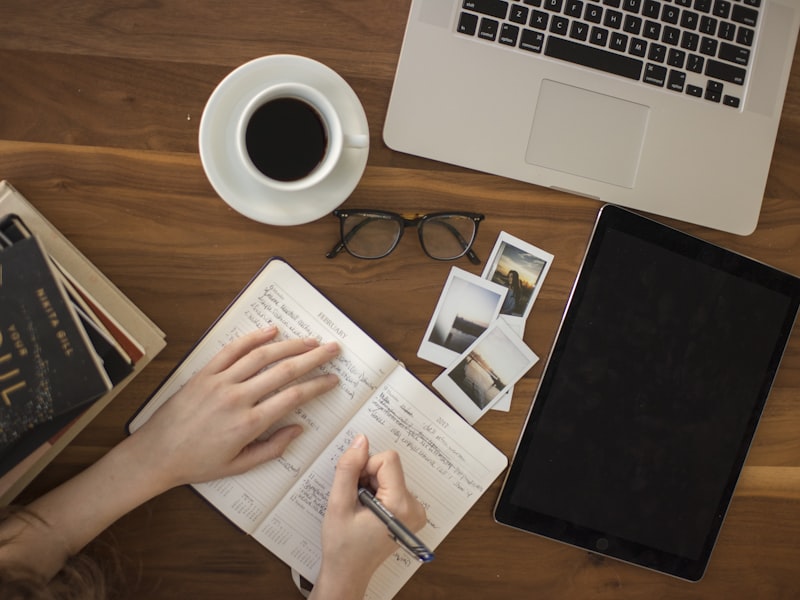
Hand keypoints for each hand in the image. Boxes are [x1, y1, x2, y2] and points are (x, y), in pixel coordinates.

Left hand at [131, 326, 339, 489]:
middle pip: (284, 370)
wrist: (156, 454)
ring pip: (262, 356)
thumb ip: (272, 448)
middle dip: (313, 358)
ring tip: (310, 340)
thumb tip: (298, 429)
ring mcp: (220, 382)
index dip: (317, 386)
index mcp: (249, 424)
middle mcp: (237, 398)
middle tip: (332, 349)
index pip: (293, 397)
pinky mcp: (205, 373)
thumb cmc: (197, 463)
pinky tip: (271, 331)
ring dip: (290, 345)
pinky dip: (253, 338)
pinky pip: (232, 350)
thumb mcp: (239, 466)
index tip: (332, 379)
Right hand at [311, 434, 426, 599]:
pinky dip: (377, 492)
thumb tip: (361, 440)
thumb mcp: (338, 504)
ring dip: (371, 485)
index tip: (355, 488)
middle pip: (389, 467)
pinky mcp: (411, 512)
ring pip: (390, 475)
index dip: (365, 467)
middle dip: (367, 477)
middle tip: (355, 502)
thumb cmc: (342, 545)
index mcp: (401, 505)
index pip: (388, 460)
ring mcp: (415, 511)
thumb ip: (348, 469)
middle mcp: (415, 507)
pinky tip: (368, 511)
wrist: (348, 572)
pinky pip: (393, 485)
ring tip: (360, 509)